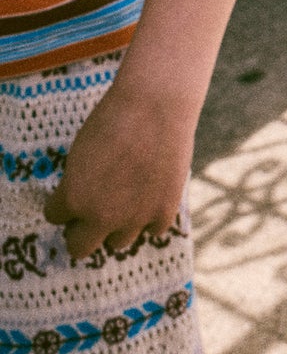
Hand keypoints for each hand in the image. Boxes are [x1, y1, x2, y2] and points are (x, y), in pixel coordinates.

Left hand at [43, 81, 192, 260]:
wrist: (157, 105)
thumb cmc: (115, 119)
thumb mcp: (81, 153)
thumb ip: (78, 184)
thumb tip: (83, 201)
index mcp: (73, 199)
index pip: (55, 217)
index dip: (64, 203)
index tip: (74, 192)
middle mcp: (101, 216)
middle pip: (80, 248)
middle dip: (83, 231)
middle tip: (92, 213)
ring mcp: (134, 218)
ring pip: (117, 244)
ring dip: (118, 227)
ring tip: (127, 202)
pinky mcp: (163, 213)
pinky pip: (152, 231)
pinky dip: (151, 218)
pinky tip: (152, 196)